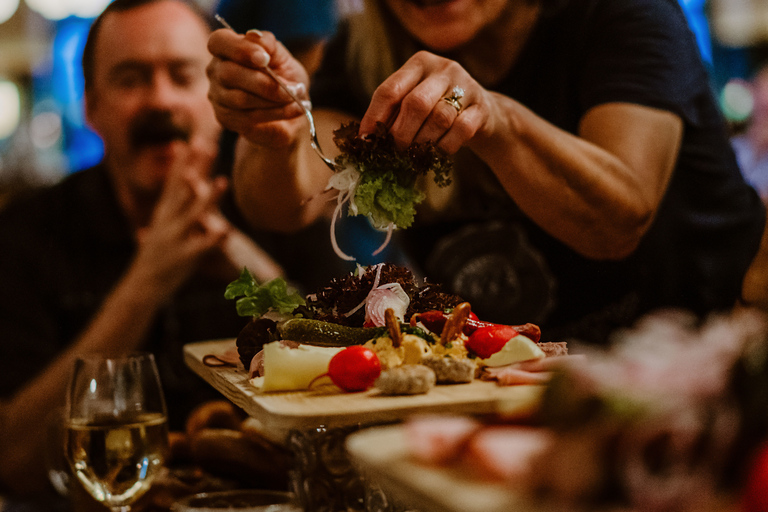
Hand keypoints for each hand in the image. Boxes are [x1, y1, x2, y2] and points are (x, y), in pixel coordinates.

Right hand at [131, 140, 229, 300]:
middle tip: (206, 144)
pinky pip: (202, 246)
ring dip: (209, 197)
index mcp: (165, 214)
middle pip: (183, 188)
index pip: (175, 182)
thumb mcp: (161, 228)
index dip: (184, 161)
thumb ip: (170, 209)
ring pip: (194, 213)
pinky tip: (226, 230)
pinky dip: (213, 238)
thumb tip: (175, 195)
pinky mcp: (185, 257)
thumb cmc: (156, 257)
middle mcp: (168, 221)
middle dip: (195, 167)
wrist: (142, 287)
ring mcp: (176, 238)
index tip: (194, 140)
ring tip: (224, 181)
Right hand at [207, 28, 309, 146]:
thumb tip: (254, 36)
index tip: (265, 59)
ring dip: (275, 100)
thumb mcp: (282, 57)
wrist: (291, 107)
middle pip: (229, 74)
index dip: (240, 49)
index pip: (218, 42)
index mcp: (226, 49)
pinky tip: (295, 109)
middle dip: (266, 83)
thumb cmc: (283, 76)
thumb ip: (268, 44)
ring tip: (298, 98)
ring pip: (241, 99)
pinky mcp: (225, 118)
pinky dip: (277, 113)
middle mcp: (216, 71)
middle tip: (295, 88)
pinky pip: (249, 117)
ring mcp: (218, 96)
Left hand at [359, 51, 492, 153]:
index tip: (367, 140)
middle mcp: (443, 68)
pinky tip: (438, 152)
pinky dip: (445, 146)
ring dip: (424, 142)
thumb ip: (392, 114)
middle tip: (396, 151)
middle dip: (401, 133)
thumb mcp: (413, 102)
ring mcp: (466, 85)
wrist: (482, 112)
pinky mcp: (482, 107)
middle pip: (415, 103)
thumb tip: (365, 140)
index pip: (390, 90)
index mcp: (419, 63)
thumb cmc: (436, 109)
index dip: (374, 118)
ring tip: (416, 154)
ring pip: (439, 118)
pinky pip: (461, 130)